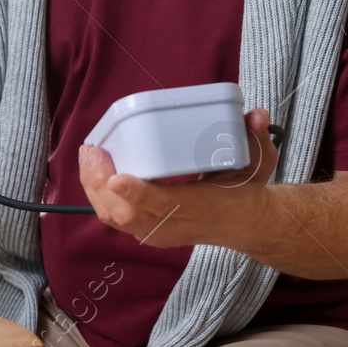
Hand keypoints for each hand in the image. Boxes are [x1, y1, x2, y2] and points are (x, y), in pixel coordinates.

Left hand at [78, 107, 279, 248]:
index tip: (118, 178)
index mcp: (202, 208)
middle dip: (102, 184)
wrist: (246, 224)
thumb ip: (256, 136)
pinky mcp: (148, 229)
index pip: (166, 206)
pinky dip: (98, 193)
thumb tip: (257, 115)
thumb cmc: (245, 189)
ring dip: (95, 187)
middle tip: (92, 151)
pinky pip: (114, 216)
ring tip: (89, 155)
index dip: (139, 194)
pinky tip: (93, 168)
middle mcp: (176, 225)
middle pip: (127, 215)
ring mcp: (159, 231)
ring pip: (115, 217)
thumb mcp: (258, 162)